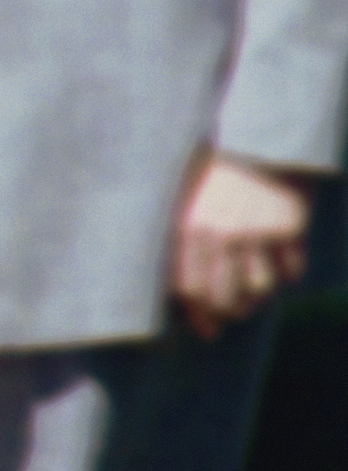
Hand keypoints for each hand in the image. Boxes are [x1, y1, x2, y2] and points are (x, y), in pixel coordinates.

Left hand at [168, 150, 314, 337]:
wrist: (254, 142)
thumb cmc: (212, 176)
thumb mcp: (184, 204)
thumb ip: (179, 245)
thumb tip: (182, 297)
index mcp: (187, 227)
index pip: (190, 289)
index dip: (198, 315)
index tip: (206, 329)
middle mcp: (222, 233)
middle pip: (225, 298)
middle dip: (228, 313)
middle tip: (231, 313)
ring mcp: (257, 232)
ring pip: (260, 289)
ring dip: (257, 296)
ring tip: (252, 290)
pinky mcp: (289, 227)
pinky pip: (291, 271)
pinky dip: (286, 274)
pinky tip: (278, 264)